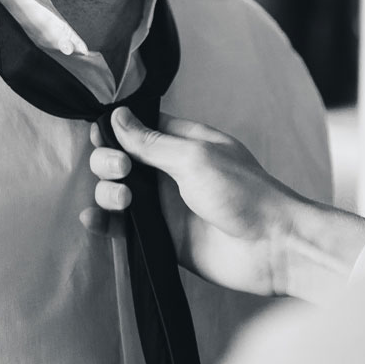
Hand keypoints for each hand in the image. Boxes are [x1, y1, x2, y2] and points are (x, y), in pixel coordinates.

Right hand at [83, 108, 364, 303]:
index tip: (103, 137)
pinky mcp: (161, 238)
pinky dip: (104, 223)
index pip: (138, 129)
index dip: (115, 131)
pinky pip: (124, 228)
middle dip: (108, 161)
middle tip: (121, 170)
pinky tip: (93, 219)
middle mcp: (171, 172)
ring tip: (122, 199)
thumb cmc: (244, 193)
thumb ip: (151, 142)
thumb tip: (117, 116)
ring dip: (106, 191)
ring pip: (118, 192)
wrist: (271, 247)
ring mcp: (165, 206)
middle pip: (120, 159)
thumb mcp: (195, 157)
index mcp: (184, 143)